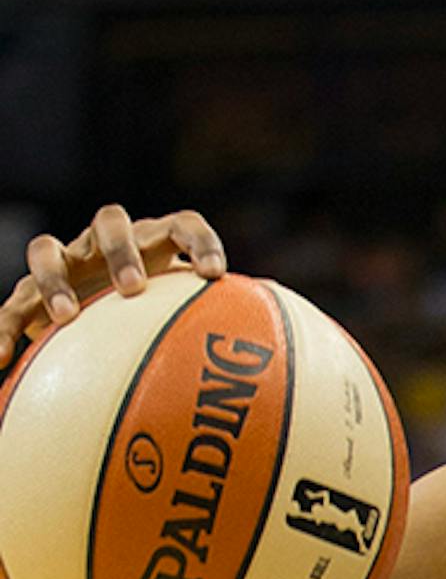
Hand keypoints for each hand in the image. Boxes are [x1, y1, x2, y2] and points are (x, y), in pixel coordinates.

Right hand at [0, 204, 225, 366]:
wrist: (103, 331)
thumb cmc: (160, 320)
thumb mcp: (189, 319)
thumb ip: (225, 318)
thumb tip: (284, 314)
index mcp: (156, 243)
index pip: (183, 225)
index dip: (201, 242)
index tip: (215, 275)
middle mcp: (106, 243)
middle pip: (109, 222)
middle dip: (121, 250)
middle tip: (134, 289)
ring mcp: (65, 263)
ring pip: (46, 250)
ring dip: (54, 280)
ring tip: (67, 317)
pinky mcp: (30, 294)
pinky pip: (10, 305)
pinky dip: (3, 328)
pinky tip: (0, 357)